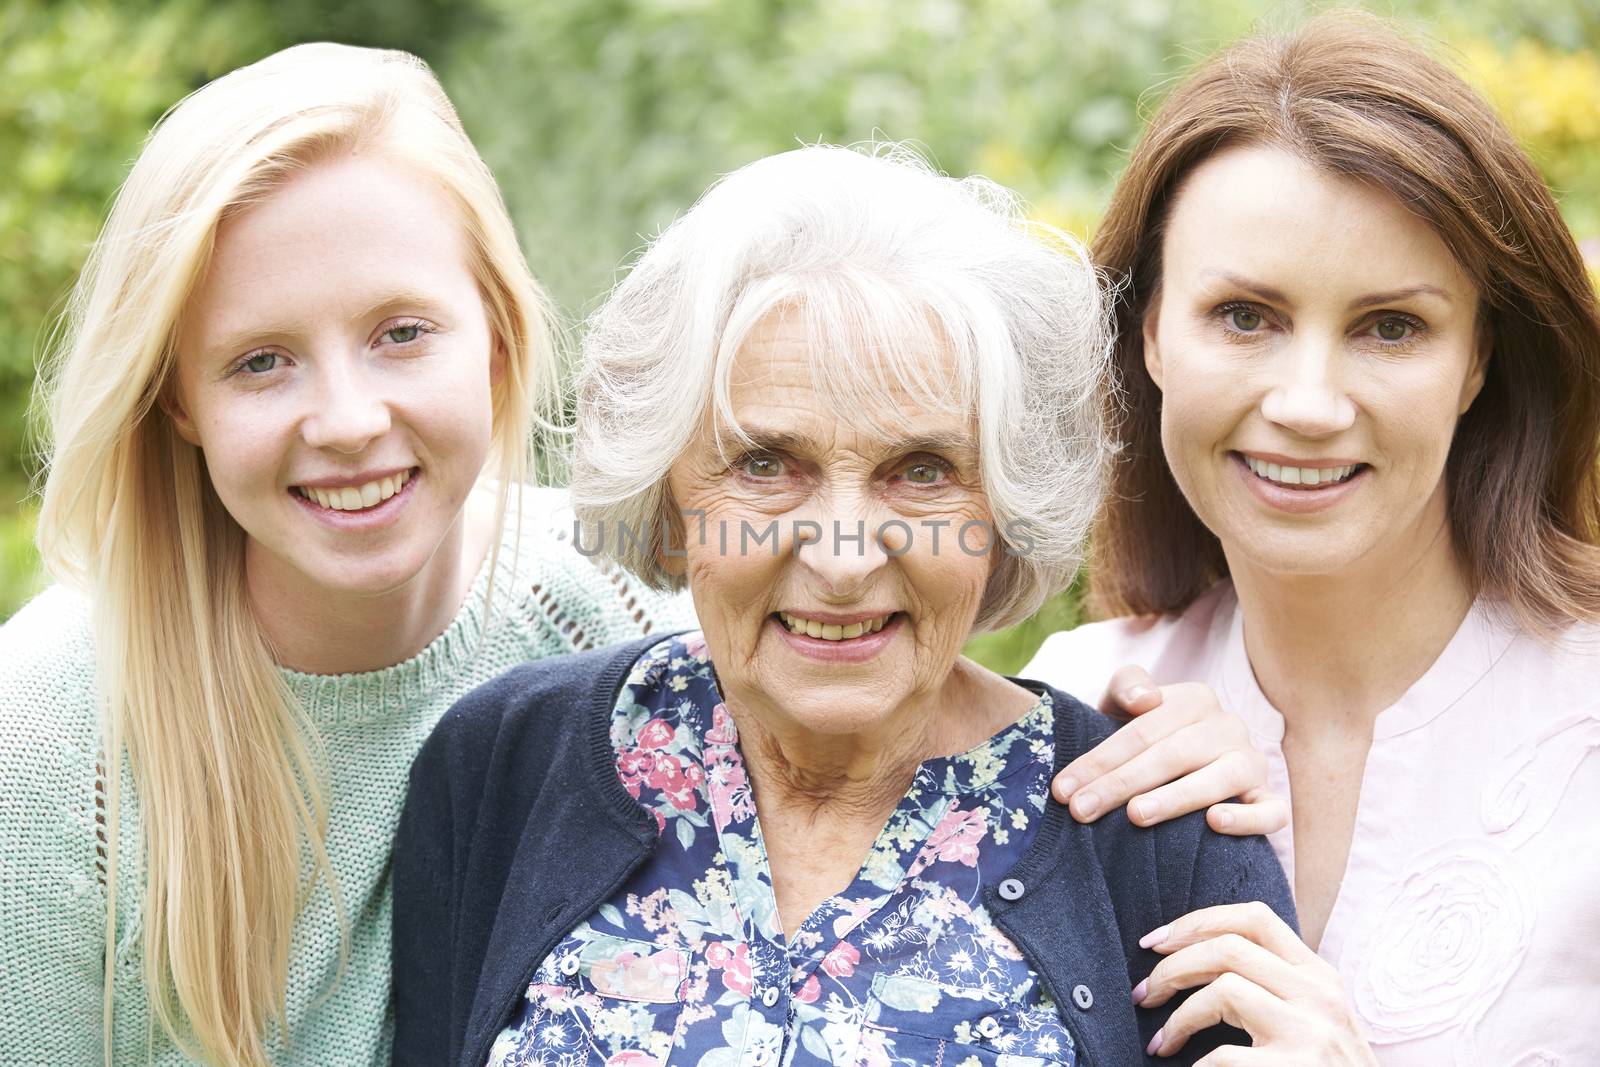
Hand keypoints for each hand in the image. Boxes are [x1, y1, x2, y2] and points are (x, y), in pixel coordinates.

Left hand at [1051, 665, 1285, 835]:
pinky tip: (1215, 822)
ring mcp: (1252, 763)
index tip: (1063, 789)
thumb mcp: (1122, 704)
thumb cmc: (1143, 738)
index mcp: (1195, 699)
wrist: (1177, 767)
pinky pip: (1270, 812)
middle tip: (1082, 810)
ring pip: (1220, 779)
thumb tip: (1144, 700)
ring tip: (1136, 814)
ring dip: (1176, 797)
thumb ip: (1126, 686)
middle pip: (1172, 754)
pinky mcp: (1269, 799)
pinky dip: (1246, 818)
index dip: (1099, 759)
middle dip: (1121, 783)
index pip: (1143, 729)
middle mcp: (1229, 726)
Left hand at [1133, 902, 1376, 1065]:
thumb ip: (1275, 983)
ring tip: (1161, 1043)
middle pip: (1227, 948)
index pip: (1254, 918)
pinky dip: (1197, 1064)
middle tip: (1144, 994)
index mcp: (1319, 975)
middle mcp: (1319, 995)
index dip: (1195, 921)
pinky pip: (1224, 1055)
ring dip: (1177, 1019)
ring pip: (1223, 991)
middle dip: (1171, 968)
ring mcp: (1311, 1033)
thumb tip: (1194, 956)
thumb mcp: (1316, 1017)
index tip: (1156, 942)